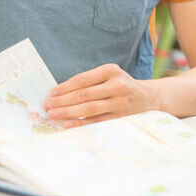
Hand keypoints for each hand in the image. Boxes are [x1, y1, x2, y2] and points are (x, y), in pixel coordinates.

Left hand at [42, 64, 157, 126]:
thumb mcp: (109, 76)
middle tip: (47, 105)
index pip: (82, 80)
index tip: (51, 93)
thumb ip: (89, 81)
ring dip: (68, 112)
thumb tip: (60, 92)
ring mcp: (120, 102)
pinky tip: (68, 124)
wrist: (148, 97)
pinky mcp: (121, 117)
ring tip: (53, 114)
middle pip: (84, 95)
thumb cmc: (121, 85)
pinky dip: (81, 123)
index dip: (64, 87)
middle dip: (62, 101)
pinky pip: (97, 121)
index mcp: (111, 70)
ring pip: (89, 109)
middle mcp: (117, 85)